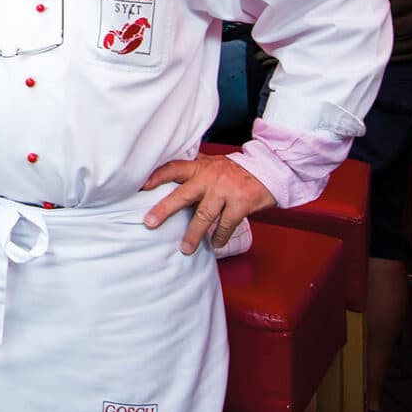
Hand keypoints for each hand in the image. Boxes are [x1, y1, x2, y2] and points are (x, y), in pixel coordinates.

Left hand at [142, 154, 275, 254]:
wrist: (269, 169)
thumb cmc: (236, 170)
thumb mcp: (214, 164)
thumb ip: (196, 169)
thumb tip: (171, 174)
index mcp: (200, 167)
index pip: (174, 169)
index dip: (157, 176)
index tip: (142, 187)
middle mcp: (210, 177)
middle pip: (182, 195)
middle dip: (164, 209)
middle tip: (149, 222)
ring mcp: (225, 190)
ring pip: (204, 215)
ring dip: (194, 233)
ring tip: (185, 248)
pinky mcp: (241, 203)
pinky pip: (226, 224)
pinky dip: (220, 236)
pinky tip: (216, 245)